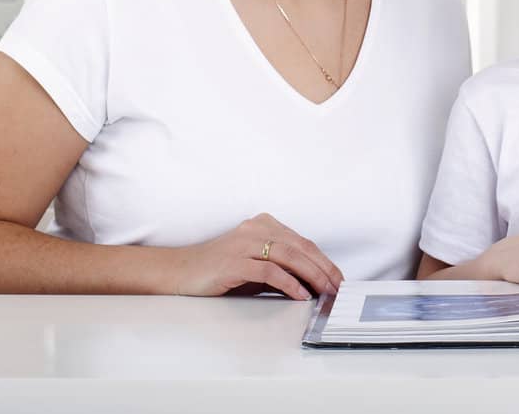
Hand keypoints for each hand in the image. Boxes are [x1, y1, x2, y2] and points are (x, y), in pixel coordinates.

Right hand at [172, 213, 343, 300]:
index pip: (303, 242)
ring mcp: (245, 244)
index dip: (324, 260)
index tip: (338, 277)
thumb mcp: (255, 265)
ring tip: (324, 291)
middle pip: (300, 247)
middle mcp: (256, 229)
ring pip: (289, 256)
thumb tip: (312, 284)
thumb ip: (281, 268)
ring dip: (311, 275)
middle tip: (337, 287)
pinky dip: (289, 283)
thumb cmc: (219, 270)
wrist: (180, 272)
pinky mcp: (234, 262)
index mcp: (264, 225)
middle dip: (323, 268)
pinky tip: (300, 294)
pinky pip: (269, 271)